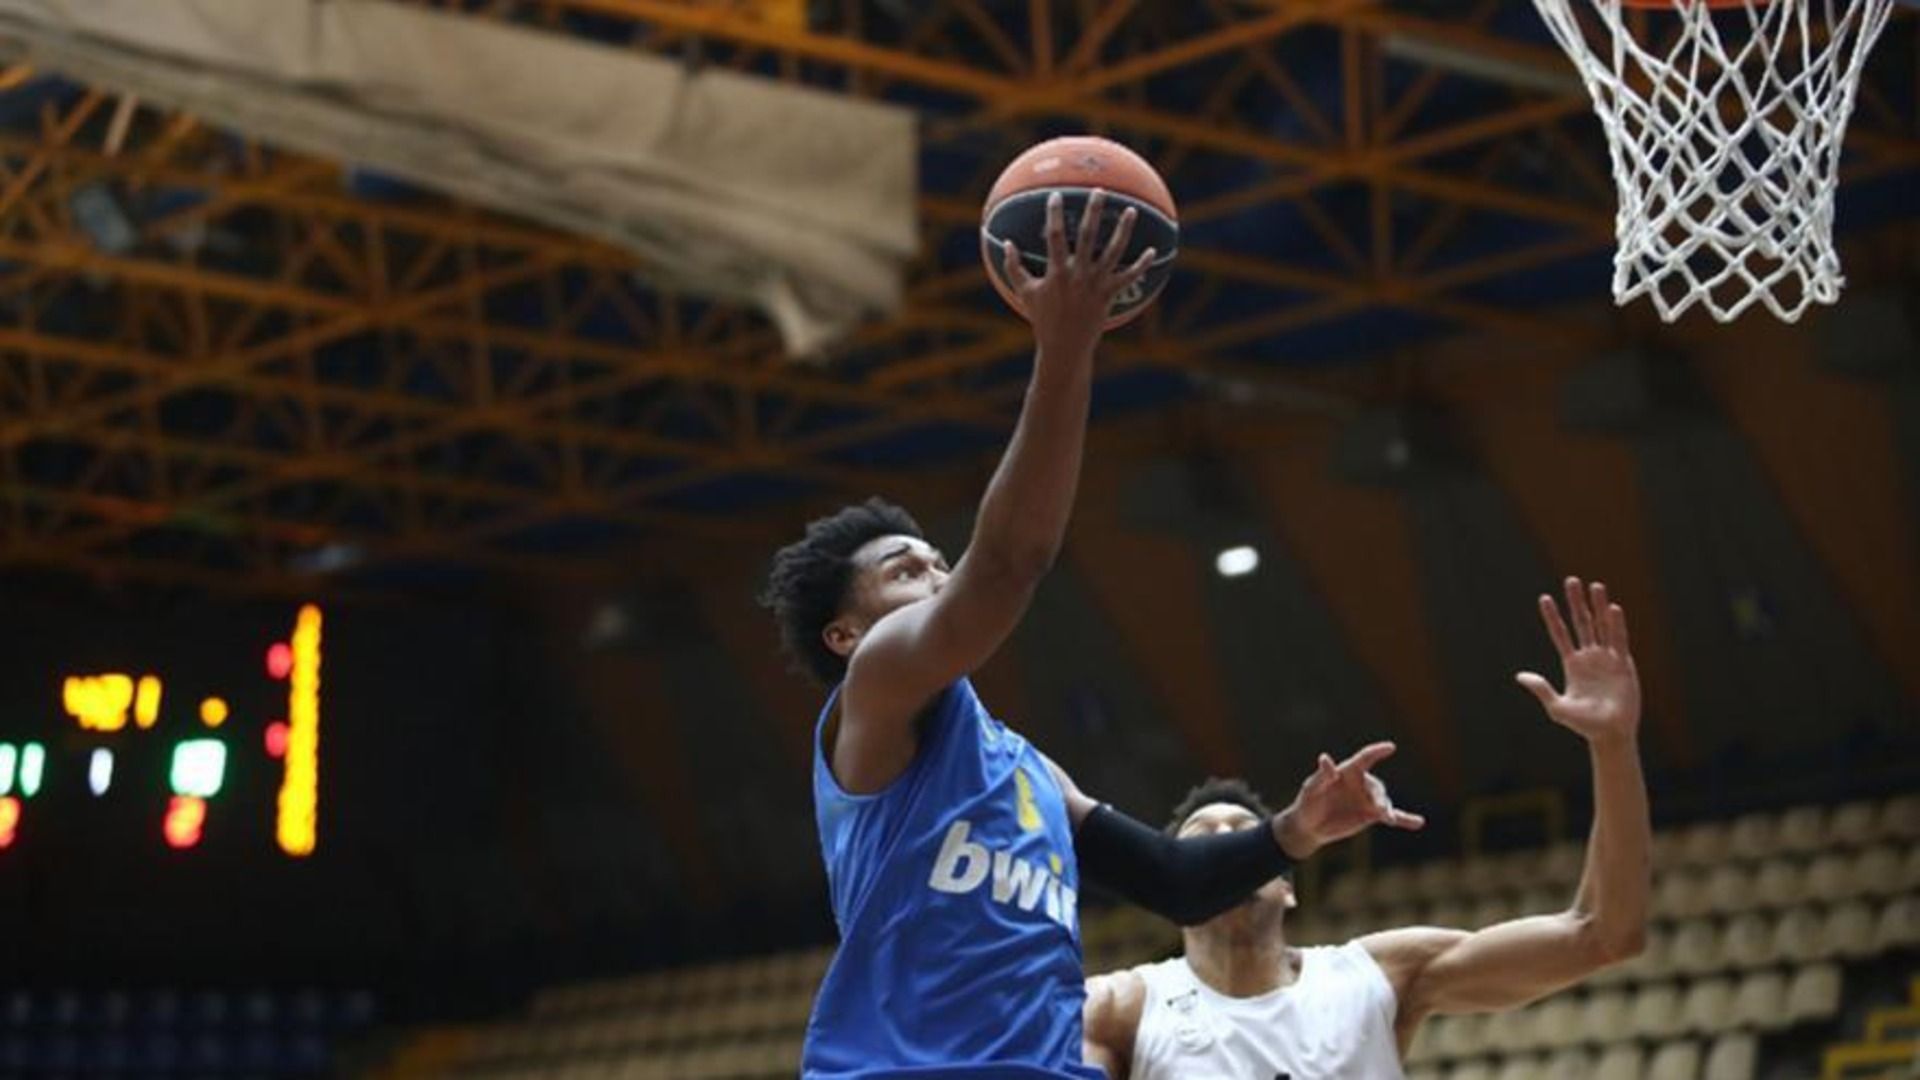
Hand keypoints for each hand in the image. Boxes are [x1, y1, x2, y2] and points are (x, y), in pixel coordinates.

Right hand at [1000, 189, 1154, 360]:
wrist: (1064, 346)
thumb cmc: (1043, 318)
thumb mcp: (1024, 292)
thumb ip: (1014, 267)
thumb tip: (1005, 243)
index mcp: (1057, 271)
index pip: (1054, 236)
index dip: (1054, 214)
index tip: (1056, 195)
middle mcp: (1078, 274)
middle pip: (1088, 236)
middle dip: (1093, 211)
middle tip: (1100, 190)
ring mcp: (1096, 283)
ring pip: (1114, 251)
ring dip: (1124, 230)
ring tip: (1131, 210)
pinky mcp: (1110, 294)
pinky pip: (1129, 277)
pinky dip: (1142, 265)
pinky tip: (1152, 251)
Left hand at [1274, 742, 1424, 859]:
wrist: (1310, 826)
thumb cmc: (1308, 802)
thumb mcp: (1312, 789)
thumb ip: (1322, 775)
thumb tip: (1325, 758)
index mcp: (1348, 771)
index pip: (1364, 759)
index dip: (1376, 752)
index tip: (1390, 747)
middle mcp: (1361, 783)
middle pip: (1376, 786)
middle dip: (1378, 797)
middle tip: (1379, 809)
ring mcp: (1368, 800)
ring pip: (1384, 801)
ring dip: (1388, 809)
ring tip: (1389, 818)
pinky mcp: (1371, 816)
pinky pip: (1392, 816)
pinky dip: (1405, 819)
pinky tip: (1419, 822)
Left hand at [1516, 577, 1641, 745]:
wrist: (1610, 734)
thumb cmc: (1583, 724)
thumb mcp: (1557, 707)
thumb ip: (1541, 689)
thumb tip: (1520, 675)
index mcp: (1572, 664)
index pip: (1560, 634)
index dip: (1553, 617)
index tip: (1545, 598)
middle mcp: (1589, 657)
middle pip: (1581, 623)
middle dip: (1576, 602)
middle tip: (1571, 580)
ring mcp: (1607, 659)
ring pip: (1601, 626)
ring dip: (1598, 606)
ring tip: (1595, 585)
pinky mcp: (1624, 664)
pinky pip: (1619, 641)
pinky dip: (1616, 625)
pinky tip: (1613, 609)